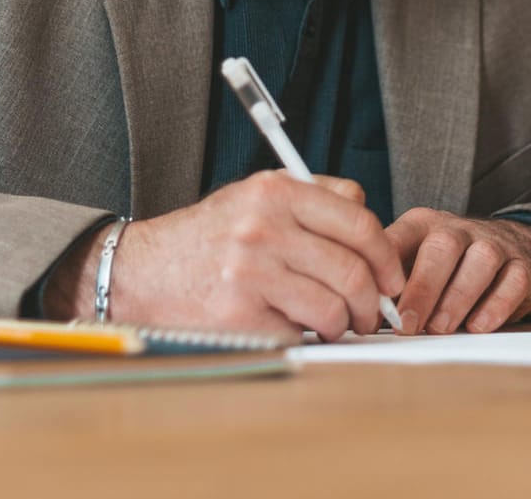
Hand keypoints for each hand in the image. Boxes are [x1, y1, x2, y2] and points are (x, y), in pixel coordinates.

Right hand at [51, 172, 403, 340]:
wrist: (140, 272)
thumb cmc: (207, 238)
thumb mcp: (255, 197)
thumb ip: (314, 198)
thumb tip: (372, 225)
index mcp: (275, 192)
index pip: (359, 223)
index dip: (386, 257)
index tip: (391, 278)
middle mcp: (264, 228)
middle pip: (353, 270)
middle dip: (374, 302)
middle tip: (372, 314)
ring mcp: (251, 272)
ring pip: (334, 308)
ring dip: (344, 325)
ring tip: (336, 325)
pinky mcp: (240, 315)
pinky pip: (299, 333)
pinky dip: (306, 338)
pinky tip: (296, 330)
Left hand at [385, 209, 530, 334]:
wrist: (516, 250)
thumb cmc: (451, 265)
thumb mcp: (416, 262)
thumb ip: (390, 284)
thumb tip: (360, 315)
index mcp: (422, 225)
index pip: (399, 237)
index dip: (384, 270)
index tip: (373, 304)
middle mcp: (458, 229)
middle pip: (442, 246)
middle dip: (423, 287)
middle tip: (408, 324)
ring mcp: (494, 244)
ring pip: (480, 261)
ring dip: (457, 297)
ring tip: (440, 328)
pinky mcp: (523, 266)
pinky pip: (513, 281)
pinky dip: (495, 306)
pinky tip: (477, 326)